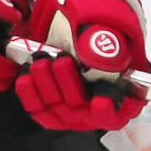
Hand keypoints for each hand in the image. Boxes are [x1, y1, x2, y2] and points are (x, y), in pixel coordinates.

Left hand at [14, 0, 146, 131]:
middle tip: (61, 61)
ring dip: (47, 85)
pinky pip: (39, 109)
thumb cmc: (102, 36)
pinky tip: (26, 76)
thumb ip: (111, 46)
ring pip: (58, 110)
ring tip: (42, 61)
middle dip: (70, 85)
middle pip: (84, 111)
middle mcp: (98, 111)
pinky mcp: (52, 112)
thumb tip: (104, 58)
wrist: (79, 37)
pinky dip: (30, 94)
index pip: (119, 114)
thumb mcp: (112, 35)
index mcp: (124, 97)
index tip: (101, 100)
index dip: (109, 111)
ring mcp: (74, 114)